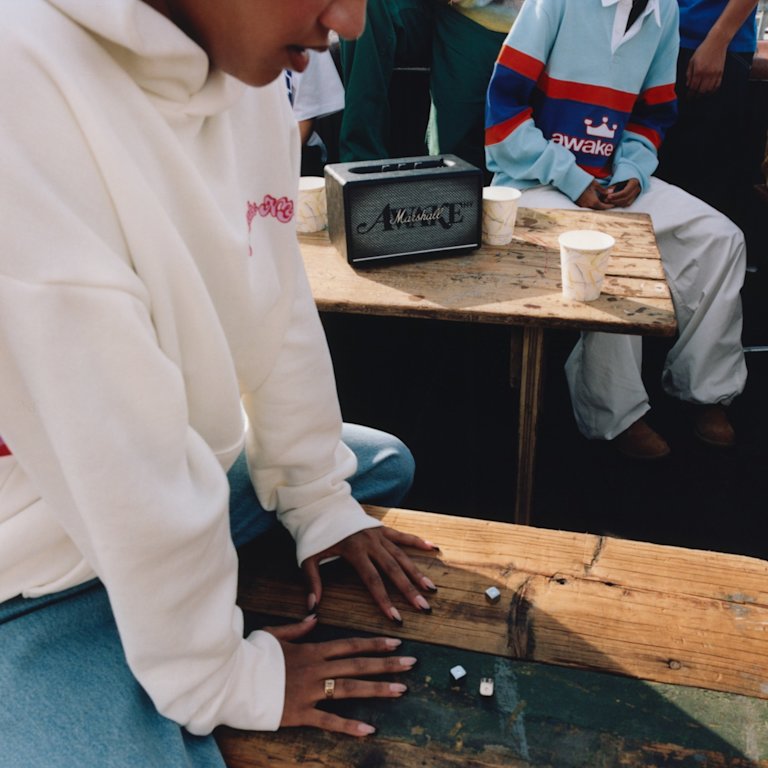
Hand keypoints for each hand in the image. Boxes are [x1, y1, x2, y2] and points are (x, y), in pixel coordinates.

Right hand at [265, 615, 416, 735]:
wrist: (233, 678)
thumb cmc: (253, 654)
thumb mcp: (276, 634)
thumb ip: (298, 627)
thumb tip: (315, 615)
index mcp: (312, 650)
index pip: (350, 645)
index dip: (373, 643)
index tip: (395, 642)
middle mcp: (316, 669)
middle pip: (357, 665)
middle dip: (386, 663)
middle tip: (411, 662)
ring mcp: (310, 691)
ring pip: (350, 689)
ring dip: (378, 688)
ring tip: (401, 689)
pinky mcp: (300, 713)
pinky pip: (328, 720)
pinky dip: (349, 725)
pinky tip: (370, 729)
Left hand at [302, 526, 438, 623]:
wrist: (321, 504)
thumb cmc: (315, 533)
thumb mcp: (308, 556)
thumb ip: (313, 581)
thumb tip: (313, 606)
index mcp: (354, 550)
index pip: (372, 579)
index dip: (384, 599)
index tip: (395, 617)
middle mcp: (370, 542)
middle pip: (393, 569)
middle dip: (408, 589)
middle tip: (423, 606)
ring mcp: (378, 534)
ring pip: (401, 555)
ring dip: (416, 572)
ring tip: (430, 588)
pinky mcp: (382, 528)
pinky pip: (402, 536)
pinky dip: (417, 541)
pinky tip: (432, 548)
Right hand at [575, 180, 613, 209]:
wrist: (572, 183)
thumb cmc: (584, 182)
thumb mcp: (595, 185)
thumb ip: (603, 190)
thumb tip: (611, 192)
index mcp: (594, 202)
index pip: (604, 207)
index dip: (609, 206)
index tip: (614, 205)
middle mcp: (588, 206)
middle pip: (598, 209)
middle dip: (604, 207)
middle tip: (609, 203)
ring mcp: (583, 206)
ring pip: (593, 209)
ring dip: (598, 206)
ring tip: (603, 202)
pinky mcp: (579, 204)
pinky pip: (588, 207)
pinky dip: (593, 205)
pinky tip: (595, 201)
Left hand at [601, 178, 640, 207]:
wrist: (630, 176)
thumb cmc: (623, 176)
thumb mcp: (618, 178)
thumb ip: (613, 185)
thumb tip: (608, 193)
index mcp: (634, 182)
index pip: (625, 192)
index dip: (616, 196)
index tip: (608, 196)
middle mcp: (637, 189)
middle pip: (626, 199)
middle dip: (615, 201)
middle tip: (606, 200)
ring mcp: (637, 194)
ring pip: (627, 203)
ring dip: (617, 204)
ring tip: (608, 201)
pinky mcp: (635, 197)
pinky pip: (628, 204)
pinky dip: (620, 204)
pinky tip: (613, 202)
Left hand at [686, 37, 726, 94]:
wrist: (717, 42)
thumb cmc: (703, 50)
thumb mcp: (692, 61)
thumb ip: (689, 73)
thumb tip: (688, 84)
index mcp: (698, 71)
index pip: (693, 87)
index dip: (690, 94)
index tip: (688, 97)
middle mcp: (706, 74)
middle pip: (700, 90)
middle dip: (696, 96)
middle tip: (693, 98)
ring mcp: (715, 73)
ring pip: (709, 90)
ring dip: (704, 94)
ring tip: (700, 95)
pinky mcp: (721, 72)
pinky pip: (717, 85)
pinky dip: (712, 90)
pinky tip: (709, 91)